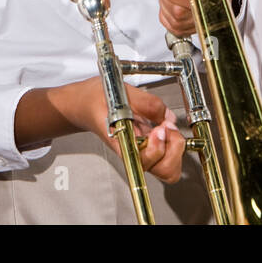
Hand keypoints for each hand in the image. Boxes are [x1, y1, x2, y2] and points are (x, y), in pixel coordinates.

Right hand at [54, 77, 187, 183]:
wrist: (87, 104)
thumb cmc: (98, 100)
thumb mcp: (123, 92)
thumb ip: (148, 103)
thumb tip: (168, 117)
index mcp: (122, 143)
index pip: (145, 162)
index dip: (158, 148)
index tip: (159, 128)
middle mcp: (133, 153)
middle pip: (164, 171)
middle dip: (173, 148)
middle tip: (166, 127)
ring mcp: (142, 152)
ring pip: (168, 167)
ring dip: (174, 147)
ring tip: (166, 127)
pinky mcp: (148, 147)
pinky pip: (167, 156)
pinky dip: (173, 143)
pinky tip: (165, 127)